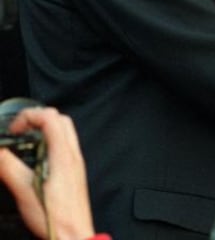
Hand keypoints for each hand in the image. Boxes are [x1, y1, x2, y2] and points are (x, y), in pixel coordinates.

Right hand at [0, 107, 95, 239]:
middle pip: (60, 120)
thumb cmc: (54, 216)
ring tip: (26, 139)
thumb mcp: (23, 189)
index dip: (29, 116)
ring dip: (45, 129)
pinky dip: (50, 141)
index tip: (13, 129)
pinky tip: (36, 156)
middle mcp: (73, 155)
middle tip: (19, 129)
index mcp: (63, 155)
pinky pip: (65, 146)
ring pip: (65, 132)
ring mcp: (76, 163)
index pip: (50, 118)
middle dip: (37, 118)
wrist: (74, 234)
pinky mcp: (74, 172)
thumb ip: (8, 166)